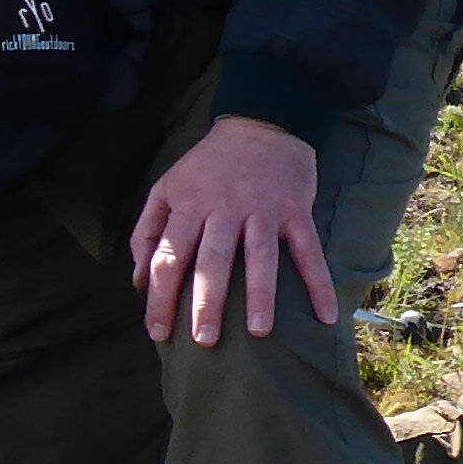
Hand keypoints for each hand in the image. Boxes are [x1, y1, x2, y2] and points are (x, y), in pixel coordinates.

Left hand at [128, 115, 337, 346]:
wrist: (259, 123)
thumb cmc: (206, 167)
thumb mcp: (166, 188)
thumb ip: (147, 233)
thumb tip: (136, 282)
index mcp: (187, 206)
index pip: (168, 257)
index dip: (159, 297)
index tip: (158, 333)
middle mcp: (223, 209)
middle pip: (211, 260)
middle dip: (206, 301)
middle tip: (204, 340)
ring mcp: (262, 209)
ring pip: (259, 256)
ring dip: (260, 295)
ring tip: (258, 333)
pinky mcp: (295, 209)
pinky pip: (308, 250)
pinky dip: (318, 282)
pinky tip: (326, 315)